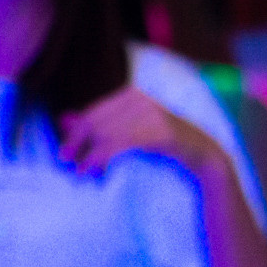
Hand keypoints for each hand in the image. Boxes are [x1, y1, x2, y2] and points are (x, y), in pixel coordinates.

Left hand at [57, 87, 216, 177]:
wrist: (203, 153)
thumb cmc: (164, 144)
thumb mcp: (130, 130)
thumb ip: (101, 125)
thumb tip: (64, 119)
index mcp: (132, 93)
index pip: (94, 112)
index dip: (75, 134)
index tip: (65, 153)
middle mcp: (140, 98)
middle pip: (97, 122)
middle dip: (77, 144)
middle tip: (68, 163)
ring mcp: (151, 113)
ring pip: (106, 135)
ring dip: (89, 156)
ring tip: (82, 173)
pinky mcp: (159, 131)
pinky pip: (120, 144)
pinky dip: (103, 159)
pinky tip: (96, 171)